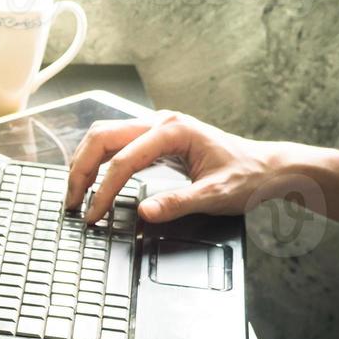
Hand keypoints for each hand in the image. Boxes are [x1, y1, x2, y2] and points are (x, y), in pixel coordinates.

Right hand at [66, 110, 291, 225]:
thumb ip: (178, 203)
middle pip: (103, 138)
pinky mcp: (156, 139)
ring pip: (105, 137)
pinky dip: (98, 162)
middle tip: (71, 203)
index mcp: (174, 131)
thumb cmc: (247, 177)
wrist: (267, 168)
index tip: (94, 216)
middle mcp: (161, 122)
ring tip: (75, 193)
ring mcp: (157, 127)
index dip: (103, 191)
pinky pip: (117, 144)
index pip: (124, 160)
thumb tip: (144, 213)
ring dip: (85, 163)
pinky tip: (93, 181)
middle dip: (81, 170)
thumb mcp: (215, 195)